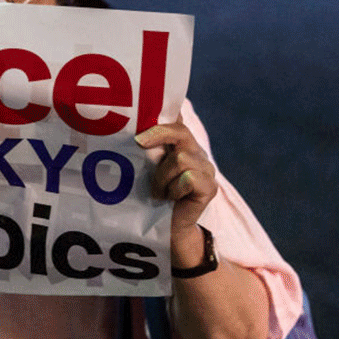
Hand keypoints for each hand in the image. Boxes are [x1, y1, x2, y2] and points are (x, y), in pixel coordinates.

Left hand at [135, 120, 218, 259]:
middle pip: (180, 132)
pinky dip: (174, 188)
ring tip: (158, 191)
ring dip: (163, 176)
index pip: (178, 120)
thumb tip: (128, 131)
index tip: (149, 109)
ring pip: (181, 158)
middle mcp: (197, 152)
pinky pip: (188, 177)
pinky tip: (171, 198)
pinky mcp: (210, 186)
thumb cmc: (152, 197)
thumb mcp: (146, 169)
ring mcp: (207, 168)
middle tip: (138, 142)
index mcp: (181, 144)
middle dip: (158, 134)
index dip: (168, 112)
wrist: (167, 229)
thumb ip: (145, 149)